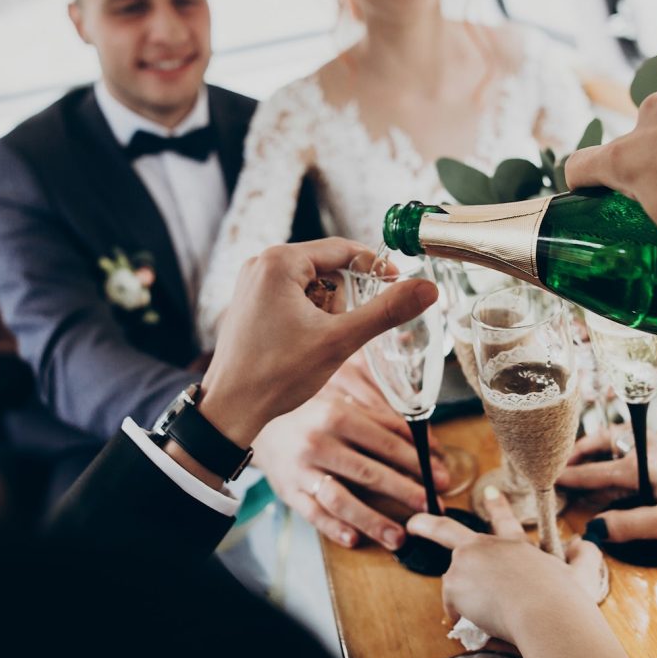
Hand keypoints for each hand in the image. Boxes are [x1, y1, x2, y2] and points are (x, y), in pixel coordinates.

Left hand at [200, 238, 437, 446]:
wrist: (230, 408)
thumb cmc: (277, 374)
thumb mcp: (340, 340)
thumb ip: (386, 311)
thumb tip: (427, 288)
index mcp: (279, 261)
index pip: (342, 249)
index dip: (375, 268)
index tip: (398, 286)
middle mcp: (261, 263)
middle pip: (326, 268)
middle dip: (342, 300)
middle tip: (338, 333)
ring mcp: (252, 283)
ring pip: (311, 285)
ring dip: (326, 312)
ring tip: (315, 343)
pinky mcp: (249, 302)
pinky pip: (292, 297)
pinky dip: (308, 317)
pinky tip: (302, 344)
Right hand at [252, 362, 450, 549]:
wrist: (262, 427)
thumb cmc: (312, 416)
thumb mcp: (343, 406)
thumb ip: (381, 421)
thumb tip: (427, 443)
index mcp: (337, 414)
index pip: (386, 442)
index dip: (418, 462)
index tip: (441, 477)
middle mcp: (319, 442)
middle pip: (370, 473)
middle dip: (406, 493)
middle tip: (432, 508)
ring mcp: (302, 469)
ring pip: (342, 500)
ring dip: (373, 521)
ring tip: (400, 537)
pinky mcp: (288, 491)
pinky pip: (314, 514)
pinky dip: (335, 529)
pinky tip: (355, 540)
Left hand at [408, 488, 602, 644]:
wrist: (547, 614)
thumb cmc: (565, 600)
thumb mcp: (580, 575)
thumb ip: (584, 557)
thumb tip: (587, 542)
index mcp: (515, 546)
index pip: (504, 521)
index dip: (496, 506)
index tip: (489, 493)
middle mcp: (486, 547)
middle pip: (448, 530)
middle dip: (427, 524)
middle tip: (414, 522)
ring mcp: (466, 562)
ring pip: (456, 582)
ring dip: (464, 598)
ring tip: (488, 613)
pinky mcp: (454, 581)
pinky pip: (453, 606)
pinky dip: (462, 617)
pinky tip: (479, 623)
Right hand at [559, 429, 656, 542]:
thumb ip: (628, 526)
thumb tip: (594, 529)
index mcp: (637, 466)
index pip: (593, 472)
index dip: (568, 477)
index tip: (547, 479)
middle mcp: (645, 451)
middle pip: (602, 442)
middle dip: (579, 450)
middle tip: (564, 461)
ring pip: (620, 437)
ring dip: (600, 443)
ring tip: (588, 455)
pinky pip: (639, 439)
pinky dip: (623, 443)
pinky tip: (628, 451)